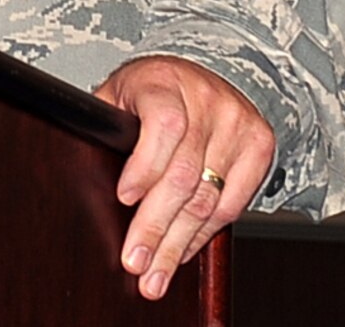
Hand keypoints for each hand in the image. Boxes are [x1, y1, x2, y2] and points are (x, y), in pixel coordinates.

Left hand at [94, 56, 273, 300]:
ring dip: (179, 244)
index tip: (124, 198)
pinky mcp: (259, 145)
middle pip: (184, 174)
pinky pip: (233, 205)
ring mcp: (237, 123)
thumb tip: (85, 179)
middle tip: (136, 262)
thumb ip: (106, 128)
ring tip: (156, 273)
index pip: (163, 125)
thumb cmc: (149, 90)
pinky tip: (184, 250)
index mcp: (163, 81)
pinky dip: (204, 234)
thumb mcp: (118, 94)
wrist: (202, 71)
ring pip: (208, 199)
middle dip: (156, 226)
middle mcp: (206, 100)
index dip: (145, 166)